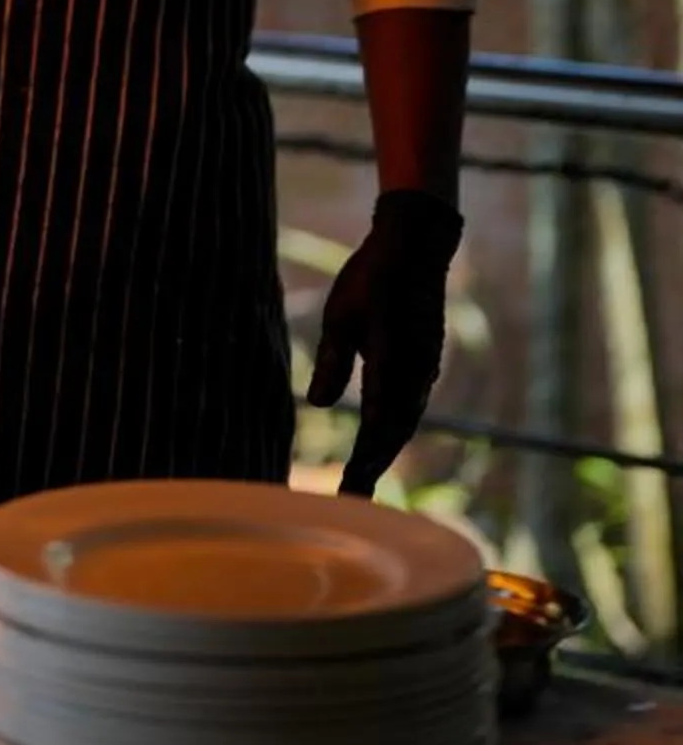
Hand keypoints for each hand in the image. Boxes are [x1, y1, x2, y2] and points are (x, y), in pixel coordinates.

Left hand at [309, 189, 463, 498]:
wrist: (418, 247)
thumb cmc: (372, 275)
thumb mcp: (342, 312)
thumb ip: (331, 359)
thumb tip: (315, 405)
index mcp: (390, 359)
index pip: (376, 422)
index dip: (363, 460)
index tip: (348, 489)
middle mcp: (414, 371)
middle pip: (395, 431)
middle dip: (374, 466)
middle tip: (351, 497)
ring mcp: (426, 368)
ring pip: (407, 421)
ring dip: (386, 450)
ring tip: (362, 477)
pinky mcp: (428, 362)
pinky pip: (413, 404)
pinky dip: (397, 428)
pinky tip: (382, 439)